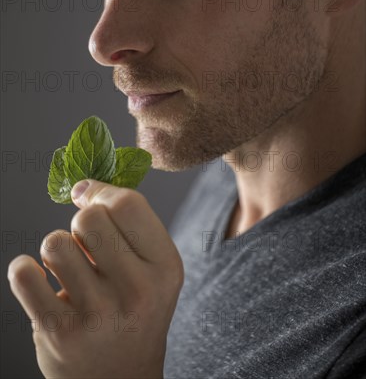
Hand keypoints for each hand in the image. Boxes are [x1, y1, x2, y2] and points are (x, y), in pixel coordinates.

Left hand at [7, 180, 183, 378]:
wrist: (120, 378)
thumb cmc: (135, 308)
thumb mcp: (152, 267)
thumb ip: (129, 222)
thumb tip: (81, 184)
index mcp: (165, 266)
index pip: (127, 203)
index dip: (100, 192)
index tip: (87, 196)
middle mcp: (138, 290)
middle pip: (88, 218)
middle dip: (80, 225)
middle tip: (87, 248)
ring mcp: (99, 314)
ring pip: (54, 242)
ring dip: (55, 250)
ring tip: (69, 271)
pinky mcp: (61, 332)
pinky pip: (24, 274)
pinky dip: (25, 271)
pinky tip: (41, 283)